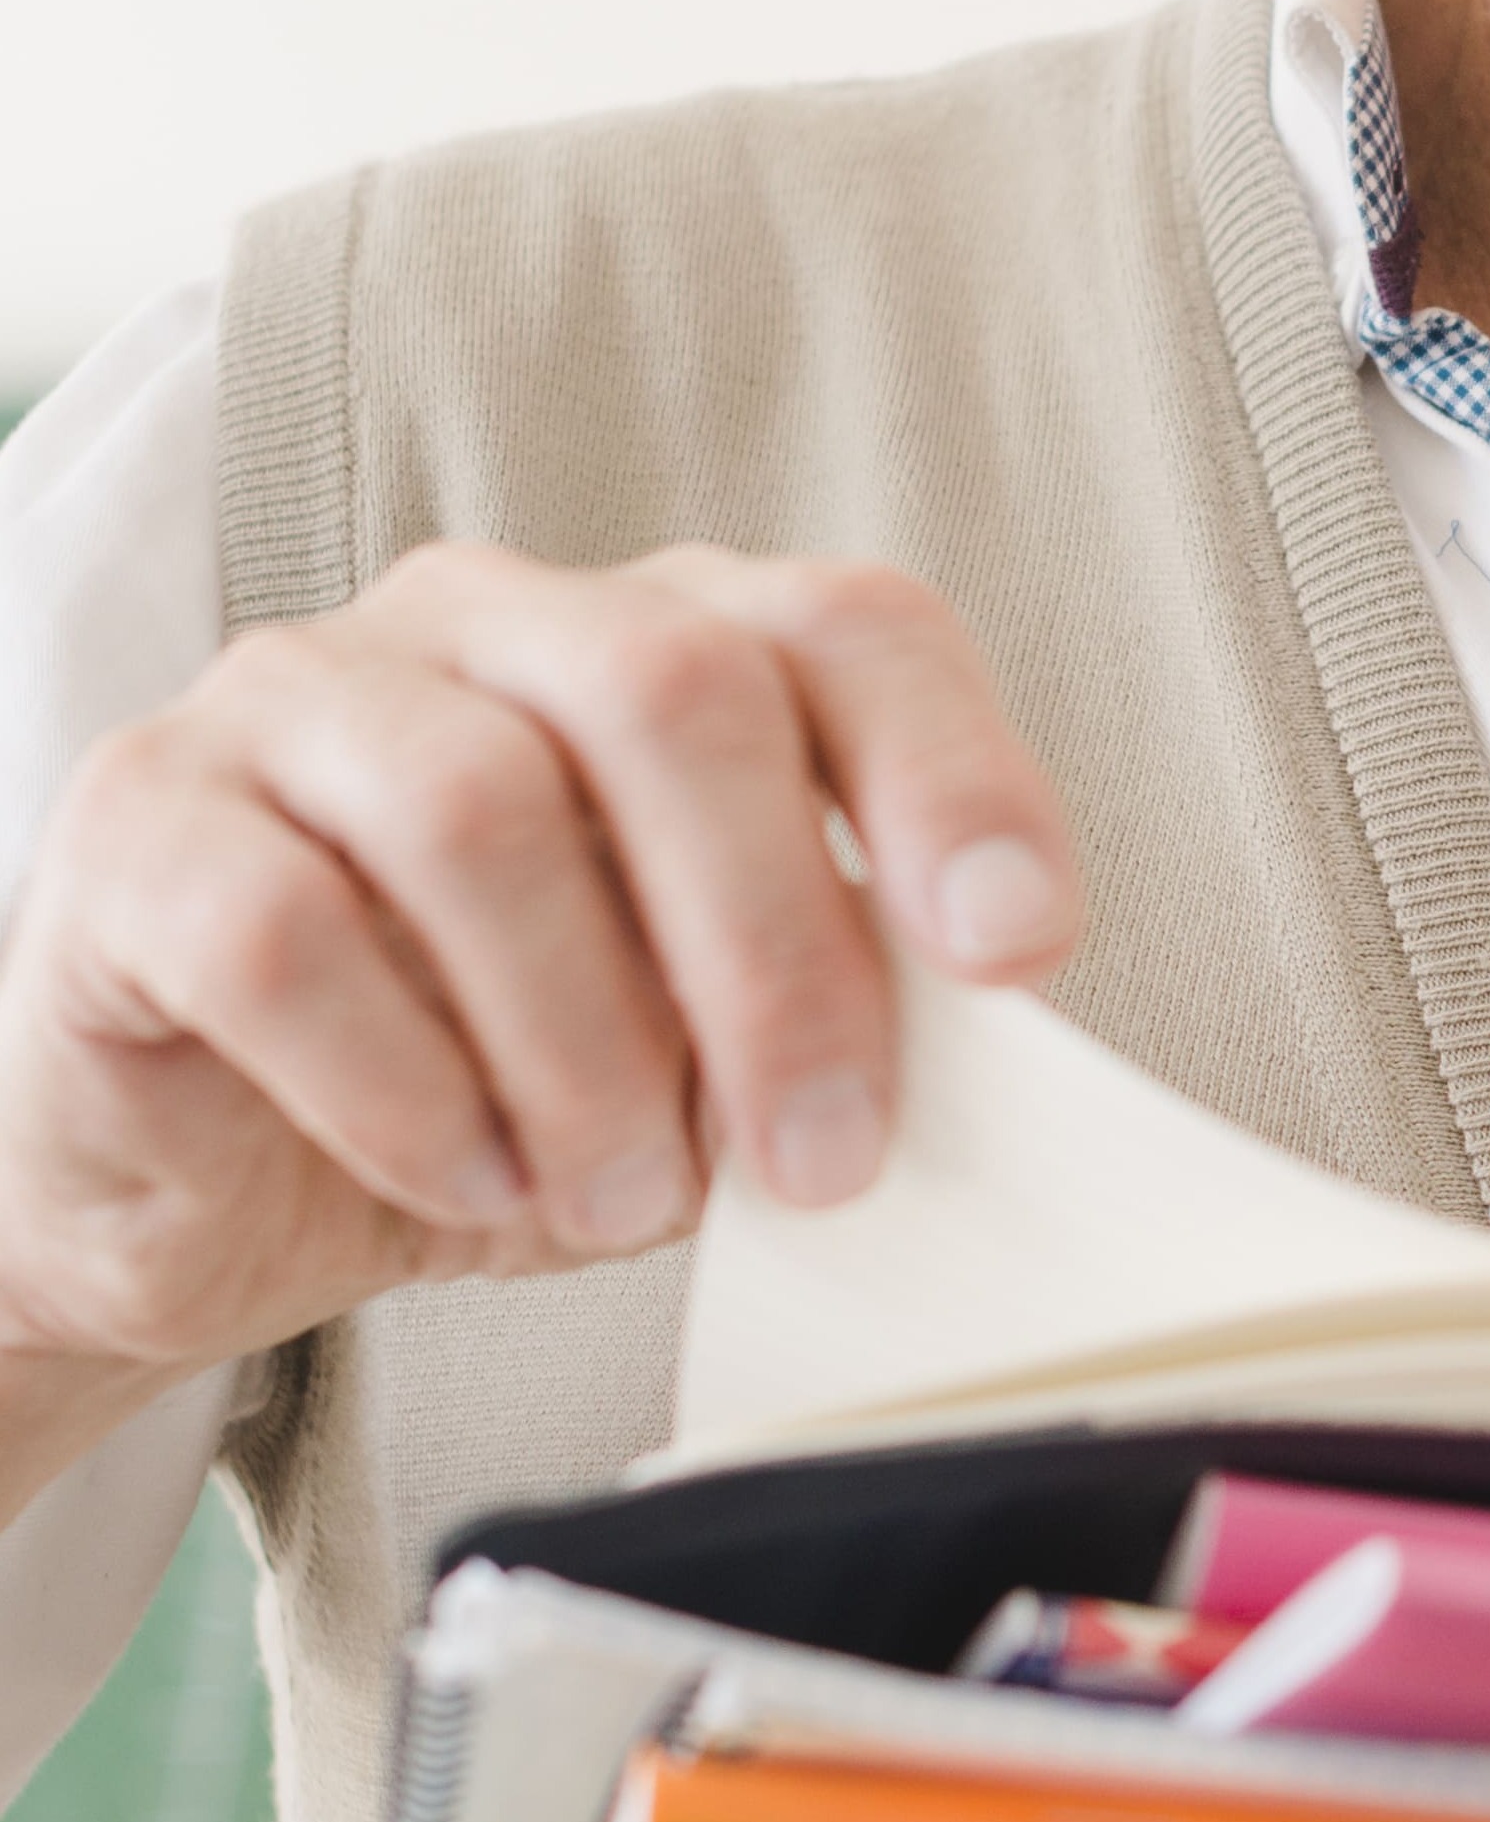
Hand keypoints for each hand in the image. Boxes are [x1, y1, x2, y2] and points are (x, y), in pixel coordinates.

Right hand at [0, 543, 1077, 1461]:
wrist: (201, 1180)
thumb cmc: (488, 1089)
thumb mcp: (697, 1063)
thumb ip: (822, 1023)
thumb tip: (966, 1067)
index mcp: (658, 644)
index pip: (843, 628)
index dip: (951, 774)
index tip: (1018, 955)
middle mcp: (484, 623)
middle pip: (671, 690)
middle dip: (775, 948)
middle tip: (820, 1159)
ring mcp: (295, 699)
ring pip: (477, 809)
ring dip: (586, 1047)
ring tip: (619, 1198)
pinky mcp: (139, 821)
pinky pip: (281, 931)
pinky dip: (404, 1086)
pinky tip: (462, 1182)